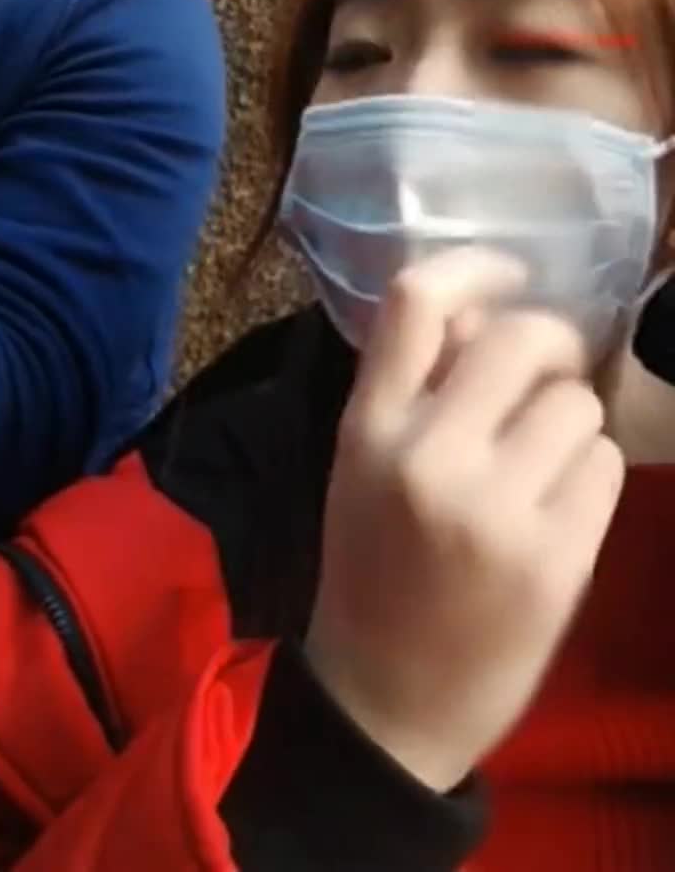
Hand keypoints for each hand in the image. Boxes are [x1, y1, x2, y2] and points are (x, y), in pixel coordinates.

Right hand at [306, 247, 623, 792]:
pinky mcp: (554, 560)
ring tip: (543, 465)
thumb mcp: (364, 468)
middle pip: (524, 337)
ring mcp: (494, 509)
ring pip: (577, 403)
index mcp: (368, 428)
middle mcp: (428, 456)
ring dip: (572, 422)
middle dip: (555, 346)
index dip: (477, 265)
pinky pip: (604, 464)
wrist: (384, 704)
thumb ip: (414, 390)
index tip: (510, 272)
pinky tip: (559, 511)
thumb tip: (488, 320)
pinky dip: (590, 476)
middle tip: (551, 375)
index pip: (416, 300)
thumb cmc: (373, 573)